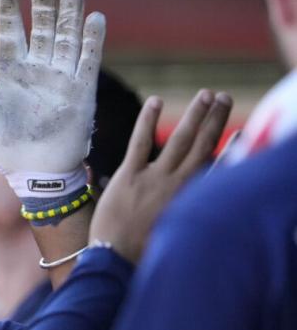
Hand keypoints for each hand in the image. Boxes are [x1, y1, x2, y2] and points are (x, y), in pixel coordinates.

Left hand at [0, 0, 104, 172]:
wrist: (36, 174)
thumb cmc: (7, 149)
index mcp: (13, 73)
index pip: (11, 34)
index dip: (9, 11)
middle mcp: (38, 70)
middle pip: (43, 29)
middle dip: (45, 4)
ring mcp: (61, 79)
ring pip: (67, 38)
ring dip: (71, 14)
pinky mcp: (82, 92)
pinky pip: (88, 62)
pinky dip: (92, 41)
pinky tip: (95, 18)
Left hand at [90, 90, 232, 262]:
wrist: (116, 260)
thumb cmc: (142, 252)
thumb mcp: (174, 232)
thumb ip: (183, 211)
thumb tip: (190, 201)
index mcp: (191, 199)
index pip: (216, 167)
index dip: (228, 147)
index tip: (238, 132)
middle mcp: (178, 185)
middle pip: (202, 145)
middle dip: (215, 119)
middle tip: (224, 97)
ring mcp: (154, 178)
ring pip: (180, 139)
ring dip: (195, 114)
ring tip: (206, 95)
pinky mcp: (129, 176)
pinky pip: (141, 142)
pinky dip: (148, 120)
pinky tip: (156, 101)